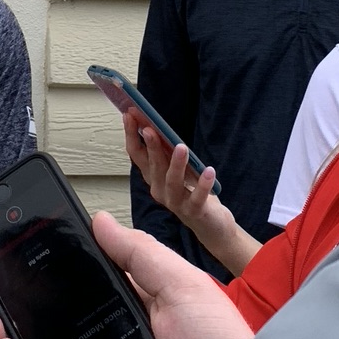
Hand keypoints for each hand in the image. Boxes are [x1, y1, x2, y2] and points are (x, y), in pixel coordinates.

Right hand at [122, 109, 258, 275]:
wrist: (210, 223)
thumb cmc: (192, 191)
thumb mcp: (177, 168)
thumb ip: (166, 151)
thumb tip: (154, 125)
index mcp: (152, 177)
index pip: (136, 155)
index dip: (131, 135)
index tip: (129, 115)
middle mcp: (159, 190)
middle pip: (152, 167)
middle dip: (150, 146)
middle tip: (150, 128)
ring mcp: (175, 202)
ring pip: (171, 181)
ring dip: (176, 164)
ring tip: (181, 146)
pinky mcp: (194, 211)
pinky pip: (197, 197)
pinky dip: (202, 184)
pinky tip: (209, 170)